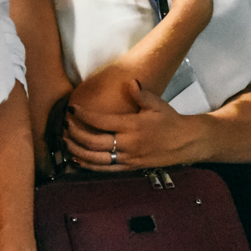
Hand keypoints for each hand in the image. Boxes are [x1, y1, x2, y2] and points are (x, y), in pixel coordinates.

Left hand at [65, 79, 202, 170]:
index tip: (72, 109)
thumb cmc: (170, 121)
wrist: (185, 142)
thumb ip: (141, 94)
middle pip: (94, 142)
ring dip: (78, 151)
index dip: (83, 116)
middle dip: (75, 134)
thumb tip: (129, 82)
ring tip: (65, 143)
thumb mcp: (157, 104)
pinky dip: (89, 166)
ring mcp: (128, 158)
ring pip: (96, 159)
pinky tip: (78, 161)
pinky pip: (105, 169)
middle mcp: (128, 144)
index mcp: (132, 126)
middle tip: (65, 126)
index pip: (101, 121)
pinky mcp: (130, 167)